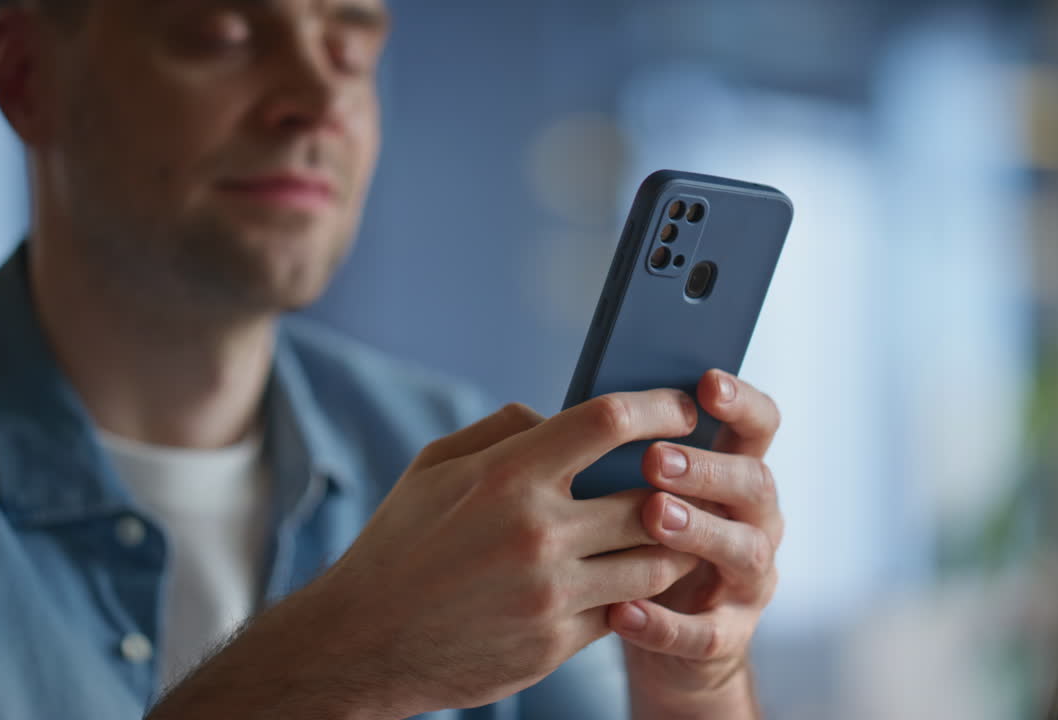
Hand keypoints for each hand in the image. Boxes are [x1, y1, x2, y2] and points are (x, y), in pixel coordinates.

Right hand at [280, 392, 702, 716]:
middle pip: (649, 495)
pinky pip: (625, 609)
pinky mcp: (556, 643)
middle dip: (681, 483)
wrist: (362, 641)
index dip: (657, 406)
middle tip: (695, 475)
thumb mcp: (435, 466)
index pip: (608, 421)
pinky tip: (633, 577)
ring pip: (655, 560)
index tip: (681, 406)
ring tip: (675, 528)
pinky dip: (636, 592)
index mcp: (508, 474)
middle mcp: (537, 532)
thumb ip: (503, 430)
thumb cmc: (400, 543)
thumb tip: (560, 415)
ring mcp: (551, 593)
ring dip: (674, 542)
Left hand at [609, 371, 782, 715]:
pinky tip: (622, 609)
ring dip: (699, 532)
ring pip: (744, 552)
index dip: (741, 402)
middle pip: (755, 483)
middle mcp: (756, 522)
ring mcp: (748, 581)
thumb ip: (627, 452)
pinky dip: (665, 623)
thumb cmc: (637, 541)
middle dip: (708, 468)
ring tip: (652, 518)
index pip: (760, 426)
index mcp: (736, 474)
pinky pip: (705, 633)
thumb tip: (581, 406)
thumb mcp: (638, 490)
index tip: (706, 383)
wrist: (661, 639)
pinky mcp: (728, 636)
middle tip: (656, 459)